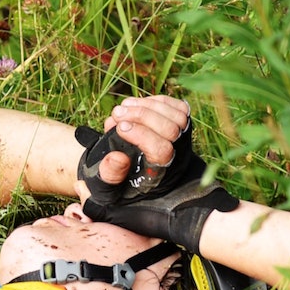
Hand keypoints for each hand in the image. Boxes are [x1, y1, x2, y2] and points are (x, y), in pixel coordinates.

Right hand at [74, 96, 237, 253]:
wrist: (128, 176)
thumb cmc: (115, 183)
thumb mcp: (105, 188)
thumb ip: (109, 175)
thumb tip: (118, 157)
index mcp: (160, 176)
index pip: (161, 150)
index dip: (141, 135)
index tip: (119, 127)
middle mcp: (177, 158)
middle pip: (172, 129)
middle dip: (142, 116)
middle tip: (117, 114)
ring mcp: (184, 141)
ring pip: (177, 115)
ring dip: (147, 106)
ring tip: (122, 108)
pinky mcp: (183, 127)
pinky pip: (178, 107)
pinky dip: (156, 101)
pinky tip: (136, 104)